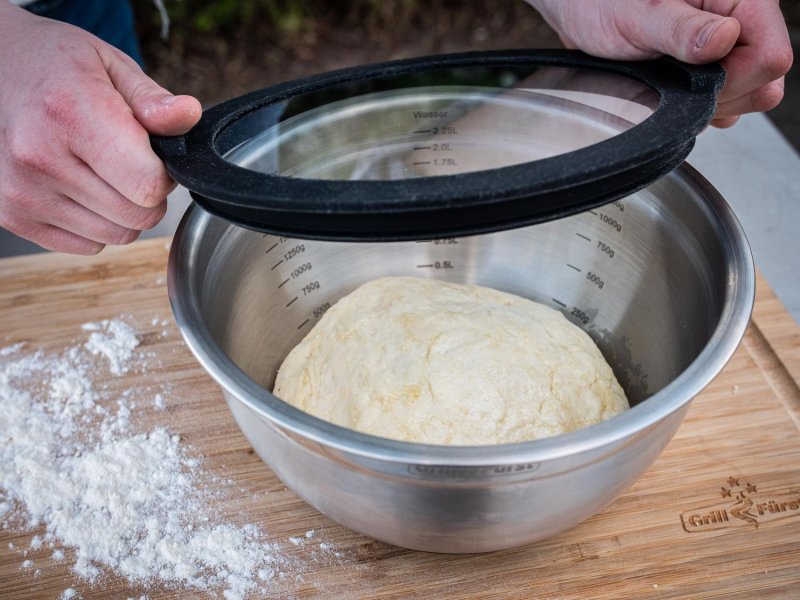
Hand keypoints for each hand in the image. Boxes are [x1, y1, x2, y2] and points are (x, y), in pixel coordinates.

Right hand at [0, 2, 200, 253]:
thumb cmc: (52, 66)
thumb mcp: (109, 65)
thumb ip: (152, 100)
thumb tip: (187, 116)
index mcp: (70, 114)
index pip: (148, 185)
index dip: (165, 174)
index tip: (153, 155)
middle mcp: (39, 157)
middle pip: (138, 216)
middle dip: (148, 193)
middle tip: (128, 161)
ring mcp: (21, 192)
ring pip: (116, 236)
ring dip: (123, 211)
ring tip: (101, 171)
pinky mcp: (11, 215)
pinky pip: (86, 245)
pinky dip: (95, 224)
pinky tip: (79, 186)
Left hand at [527, 0, 792, 127]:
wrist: (582, 12)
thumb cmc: (605, 3)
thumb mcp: (639, 16)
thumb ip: (681, 30)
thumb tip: (722, 39)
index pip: (771, 57)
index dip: (736, 78)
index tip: (696, 76)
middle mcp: (740, 23)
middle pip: (764, 83)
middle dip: (721, 95)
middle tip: (677, 80)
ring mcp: (728, 51)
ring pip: (747, 97)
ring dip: (709, 103)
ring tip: (671, 80)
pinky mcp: (712, 72)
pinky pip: (726, 105)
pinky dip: (700, 109)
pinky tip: (673, 89)